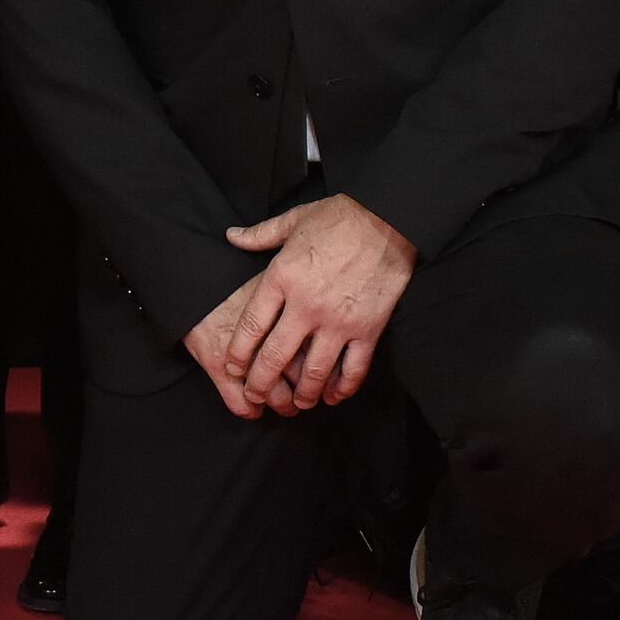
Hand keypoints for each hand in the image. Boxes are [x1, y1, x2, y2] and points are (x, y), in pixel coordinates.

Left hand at [189, 194, 417, 418]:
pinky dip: (343, 388)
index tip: (233, 367)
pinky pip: (354, 369)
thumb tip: (230, 236)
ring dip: (303, 394)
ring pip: (315, 372)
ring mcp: (339, 321)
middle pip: (276, 356)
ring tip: (297, 403)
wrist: (389, 217)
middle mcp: (306, 305)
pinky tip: (334, 396)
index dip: (239, 352)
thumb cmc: (339, 217)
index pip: (251, 325)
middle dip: (261, 382)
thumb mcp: (293, 220)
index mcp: (282, 277)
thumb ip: (259, 235)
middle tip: (256, 395)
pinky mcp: (369, 329)